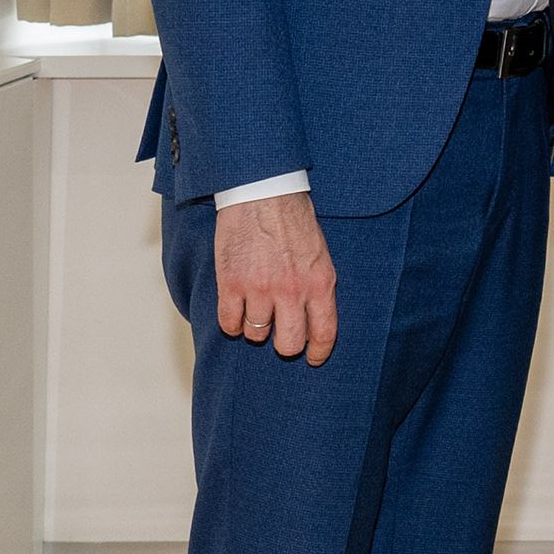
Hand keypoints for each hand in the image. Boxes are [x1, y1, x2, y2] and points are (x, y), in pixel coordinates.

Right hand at [213, 190, 338, 365]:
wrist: (263, 194)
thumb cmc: (294, 223)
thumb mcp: (321, 256)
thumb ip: (318, 288)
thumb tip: (315, 320)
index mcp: (320, 284)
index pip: (324, 334)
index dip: (318, 352)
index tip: (313, 359)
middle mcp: (292, 291)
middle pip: (288, 344)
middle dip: (285, 345)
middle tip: (280, 334)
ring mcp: (260, 289)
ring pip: (256, 334)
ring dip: (256, 329)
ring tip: (256, 312)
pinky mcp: (231, 283)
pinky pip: (229, 322)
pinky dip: (231, 323)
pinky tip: (235, 313)